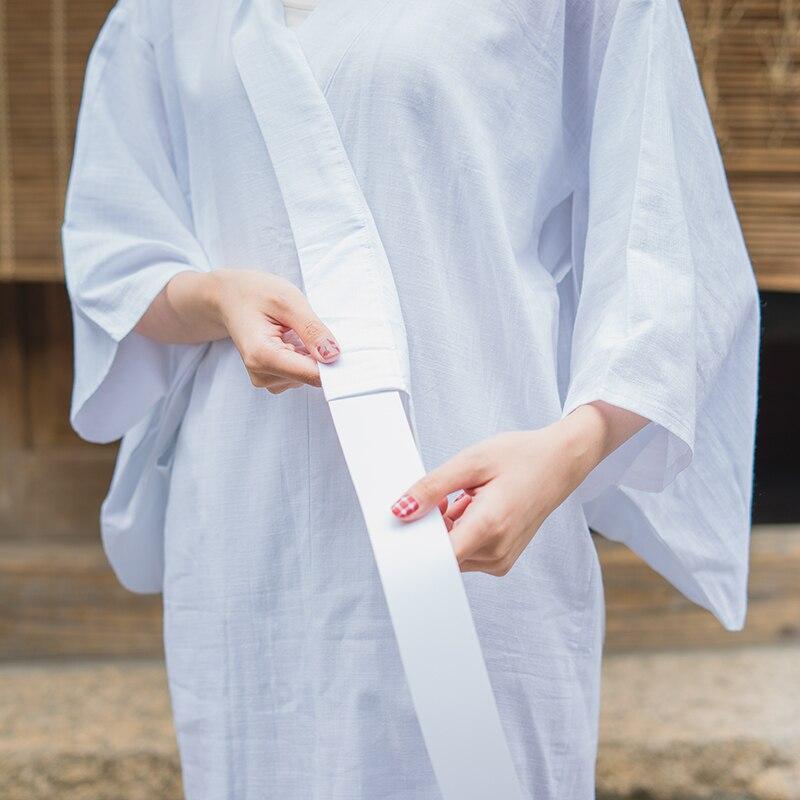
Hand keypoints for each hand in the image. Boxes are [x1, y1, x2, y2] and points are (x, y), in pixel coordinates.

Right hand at [135, 269, 340, 392]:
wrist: (226, 297)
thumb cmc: (254, 293)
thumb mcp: (288, 300)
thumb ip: (312, 329)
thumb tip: (334, 356)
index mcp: (263, 355)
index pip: (311, 375)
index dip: (335, 367)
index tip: (349, 354)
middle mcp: (262, 374)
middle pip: (312, 376)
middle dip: (321, 355)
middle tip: (310, 326)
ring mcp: (265, 379)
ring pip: (308, 376)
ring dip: (311, 354)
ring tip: (294, 330)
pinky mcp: (271, 378)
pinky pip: (301, 374)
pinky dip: (304, 357)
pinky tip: (291, 339)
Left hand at [390, 403, 646, 575]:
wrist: (561, 462)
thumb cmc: (521, 457)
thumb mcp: (470, 461)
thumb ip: (431, 488)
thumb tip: (400, 510)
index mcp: (489, 525)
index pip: (438, 558)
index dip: (415, 546)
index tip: (404, 528)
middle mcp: (497, 551)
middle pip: (441, 554)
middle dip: (432, 527)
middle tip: (448, 494)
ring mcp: (502, 559)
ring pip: (452, 554)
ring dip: (448, 528)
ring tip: (469, 497)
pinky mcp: (503, 560)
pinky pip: (466, 553)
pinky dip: (461, 532)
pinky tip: (476, 506)